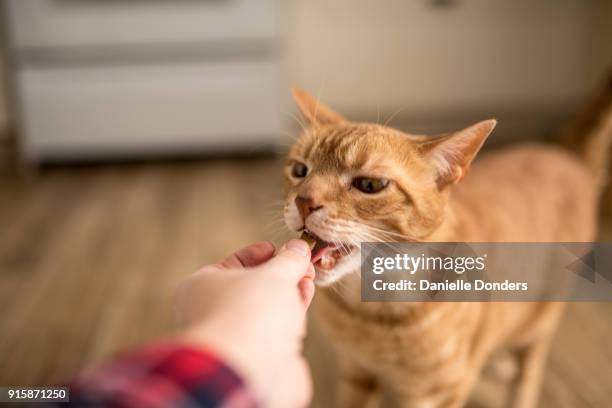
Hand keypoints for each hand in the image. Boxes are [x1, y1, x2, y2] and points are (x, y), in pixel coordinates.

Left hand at [175, 240, 314, 407]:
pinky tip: (305, 298)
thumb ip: (288, 260)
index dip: (259, 254)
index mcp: (203, 287)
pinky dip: (293, 315)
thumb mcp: (273, 275)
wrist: (246, 373)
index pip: (233, 263)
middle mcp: (216, 312)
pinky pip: (278, 330)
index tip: (282, 248)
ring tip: (308, 279)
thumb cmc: (248, 314)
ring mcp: (238, 337)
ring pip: (268, 309)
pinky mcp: (260, 357)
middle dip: (282, 273)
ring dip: (290, 292)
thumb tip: (299, 248)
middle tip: (303, 262)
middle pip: (254, 286)